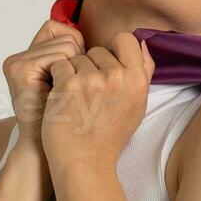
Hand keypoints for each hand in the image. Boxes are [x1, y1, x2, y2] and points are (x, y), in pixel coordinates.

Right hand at [2, 18, 84, 149]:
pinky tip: (60, 96)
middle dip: (81, 62)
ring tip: (67, 96)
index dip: (79, 51)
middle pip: (67, 35)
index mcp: (33, 57)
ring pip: (67, 45)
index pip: (63, 30)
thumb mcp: (82, 85)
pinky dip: (69, 77)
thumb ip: (89, 59)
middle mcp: (21, 57)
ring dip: (77, 71)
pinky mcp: (20, 70)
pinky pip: (61, 58)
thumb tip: (127, 37)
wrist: (63, 153)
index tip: (82, 78)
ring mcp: (18, 62)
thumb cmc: (78, 123)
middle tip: (74, 92)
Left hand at [39, 30, 154, 169]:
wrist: (85, 162)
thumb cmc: (109, 135)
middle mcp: (118, 77)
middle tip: (88, 94)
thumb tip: (142, 42)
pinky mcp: (68, 84)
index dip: (112, 49)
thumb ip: (143, 72)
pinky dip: (57, 79)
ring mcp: (92, 79)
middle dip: (90, 66)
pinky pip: (59, 65)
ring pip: (77, 58)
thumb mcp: (137, 104)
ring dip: (72, 74)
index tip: (104, 66)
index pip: (126, 39)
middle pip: (98, 50)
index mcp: (138, 80)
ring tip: (76, 100)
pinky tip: (62, 99)